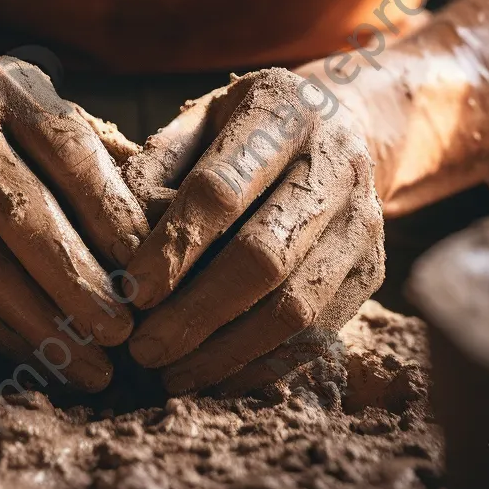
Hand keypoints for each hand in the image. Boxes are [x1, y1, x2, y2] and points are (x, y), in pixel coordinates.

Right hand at [0, 58, 149, 390]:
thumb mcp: (44, 109)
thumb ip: (101, 158)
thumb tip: (168, 227)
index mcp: (10, 89)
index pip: (69, 155)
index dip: (111, 217)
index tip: (147, 275)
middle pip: (24, 216)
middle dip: (80, 284)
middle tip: (124, 334)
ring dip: (43, 325)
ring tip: (91, 367)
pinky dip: (0, 330)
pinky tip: (39, 355)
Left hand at [123, 68, 384, 392]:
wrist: (345, 124)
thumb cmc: (250, 126)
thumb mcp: (202, 117)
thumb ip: (159, 164)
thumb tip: (118, 240)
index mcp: (283, 111)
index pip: (222, 189)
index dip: (175, 244)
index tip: (132, 289)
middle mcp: (334, 163)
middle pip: (263, 255)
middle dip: (197, 311)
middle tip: (144, 350)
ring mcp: (362, 220)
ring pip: (295, 305)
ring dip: (227, 350)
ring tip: (171, 374)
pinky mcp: (371, 269)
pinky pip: (319, 332)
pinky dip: (263, 365)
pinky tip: (215, 376)